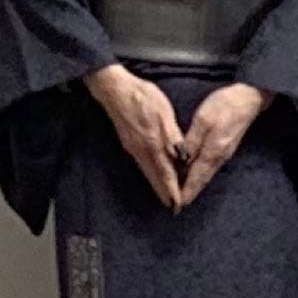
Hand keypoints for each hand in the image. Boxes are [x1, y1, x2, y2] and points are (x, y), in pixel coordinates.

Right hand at [83, 63, 186, 210]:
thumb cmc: (142, 97)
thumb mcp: (164, 113)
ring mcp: (133, 148)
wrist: (115, 90)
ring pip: (147, 172)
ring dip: (156, 185)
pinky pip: (141, 164)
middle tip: (172, 207)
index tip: (177, 203)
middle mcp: (141, 150)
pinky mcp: (128, 143)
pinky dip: (149, 173)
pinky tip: (152, 173)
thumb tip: (181, 156)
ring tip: (164, 195)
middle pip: (155, 177)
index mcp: (153, 143)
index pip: (165, 172)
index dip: (172, 189)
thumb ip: (173, 136)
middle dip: (163, 193)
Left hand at [179, 82, 275, 207]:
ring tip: (184, 194)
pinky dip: (201, 174)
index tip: (177, 205)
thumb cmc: (225, 105)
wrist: (249, 98)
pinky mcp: (225, 147)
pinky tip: (195, 174)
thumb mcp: (203, 120)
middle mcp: (219, 157)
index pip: (196, 177)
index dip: (186, 191)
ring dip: (195, 185)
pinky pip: (210, 166)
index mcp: (212, 151)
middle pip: (202, 180)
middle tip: (178, 205)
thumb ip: (191, 141)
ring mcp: (224, 153)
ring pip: (206, 174)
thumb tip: (180, 161)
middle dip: (190, 193)